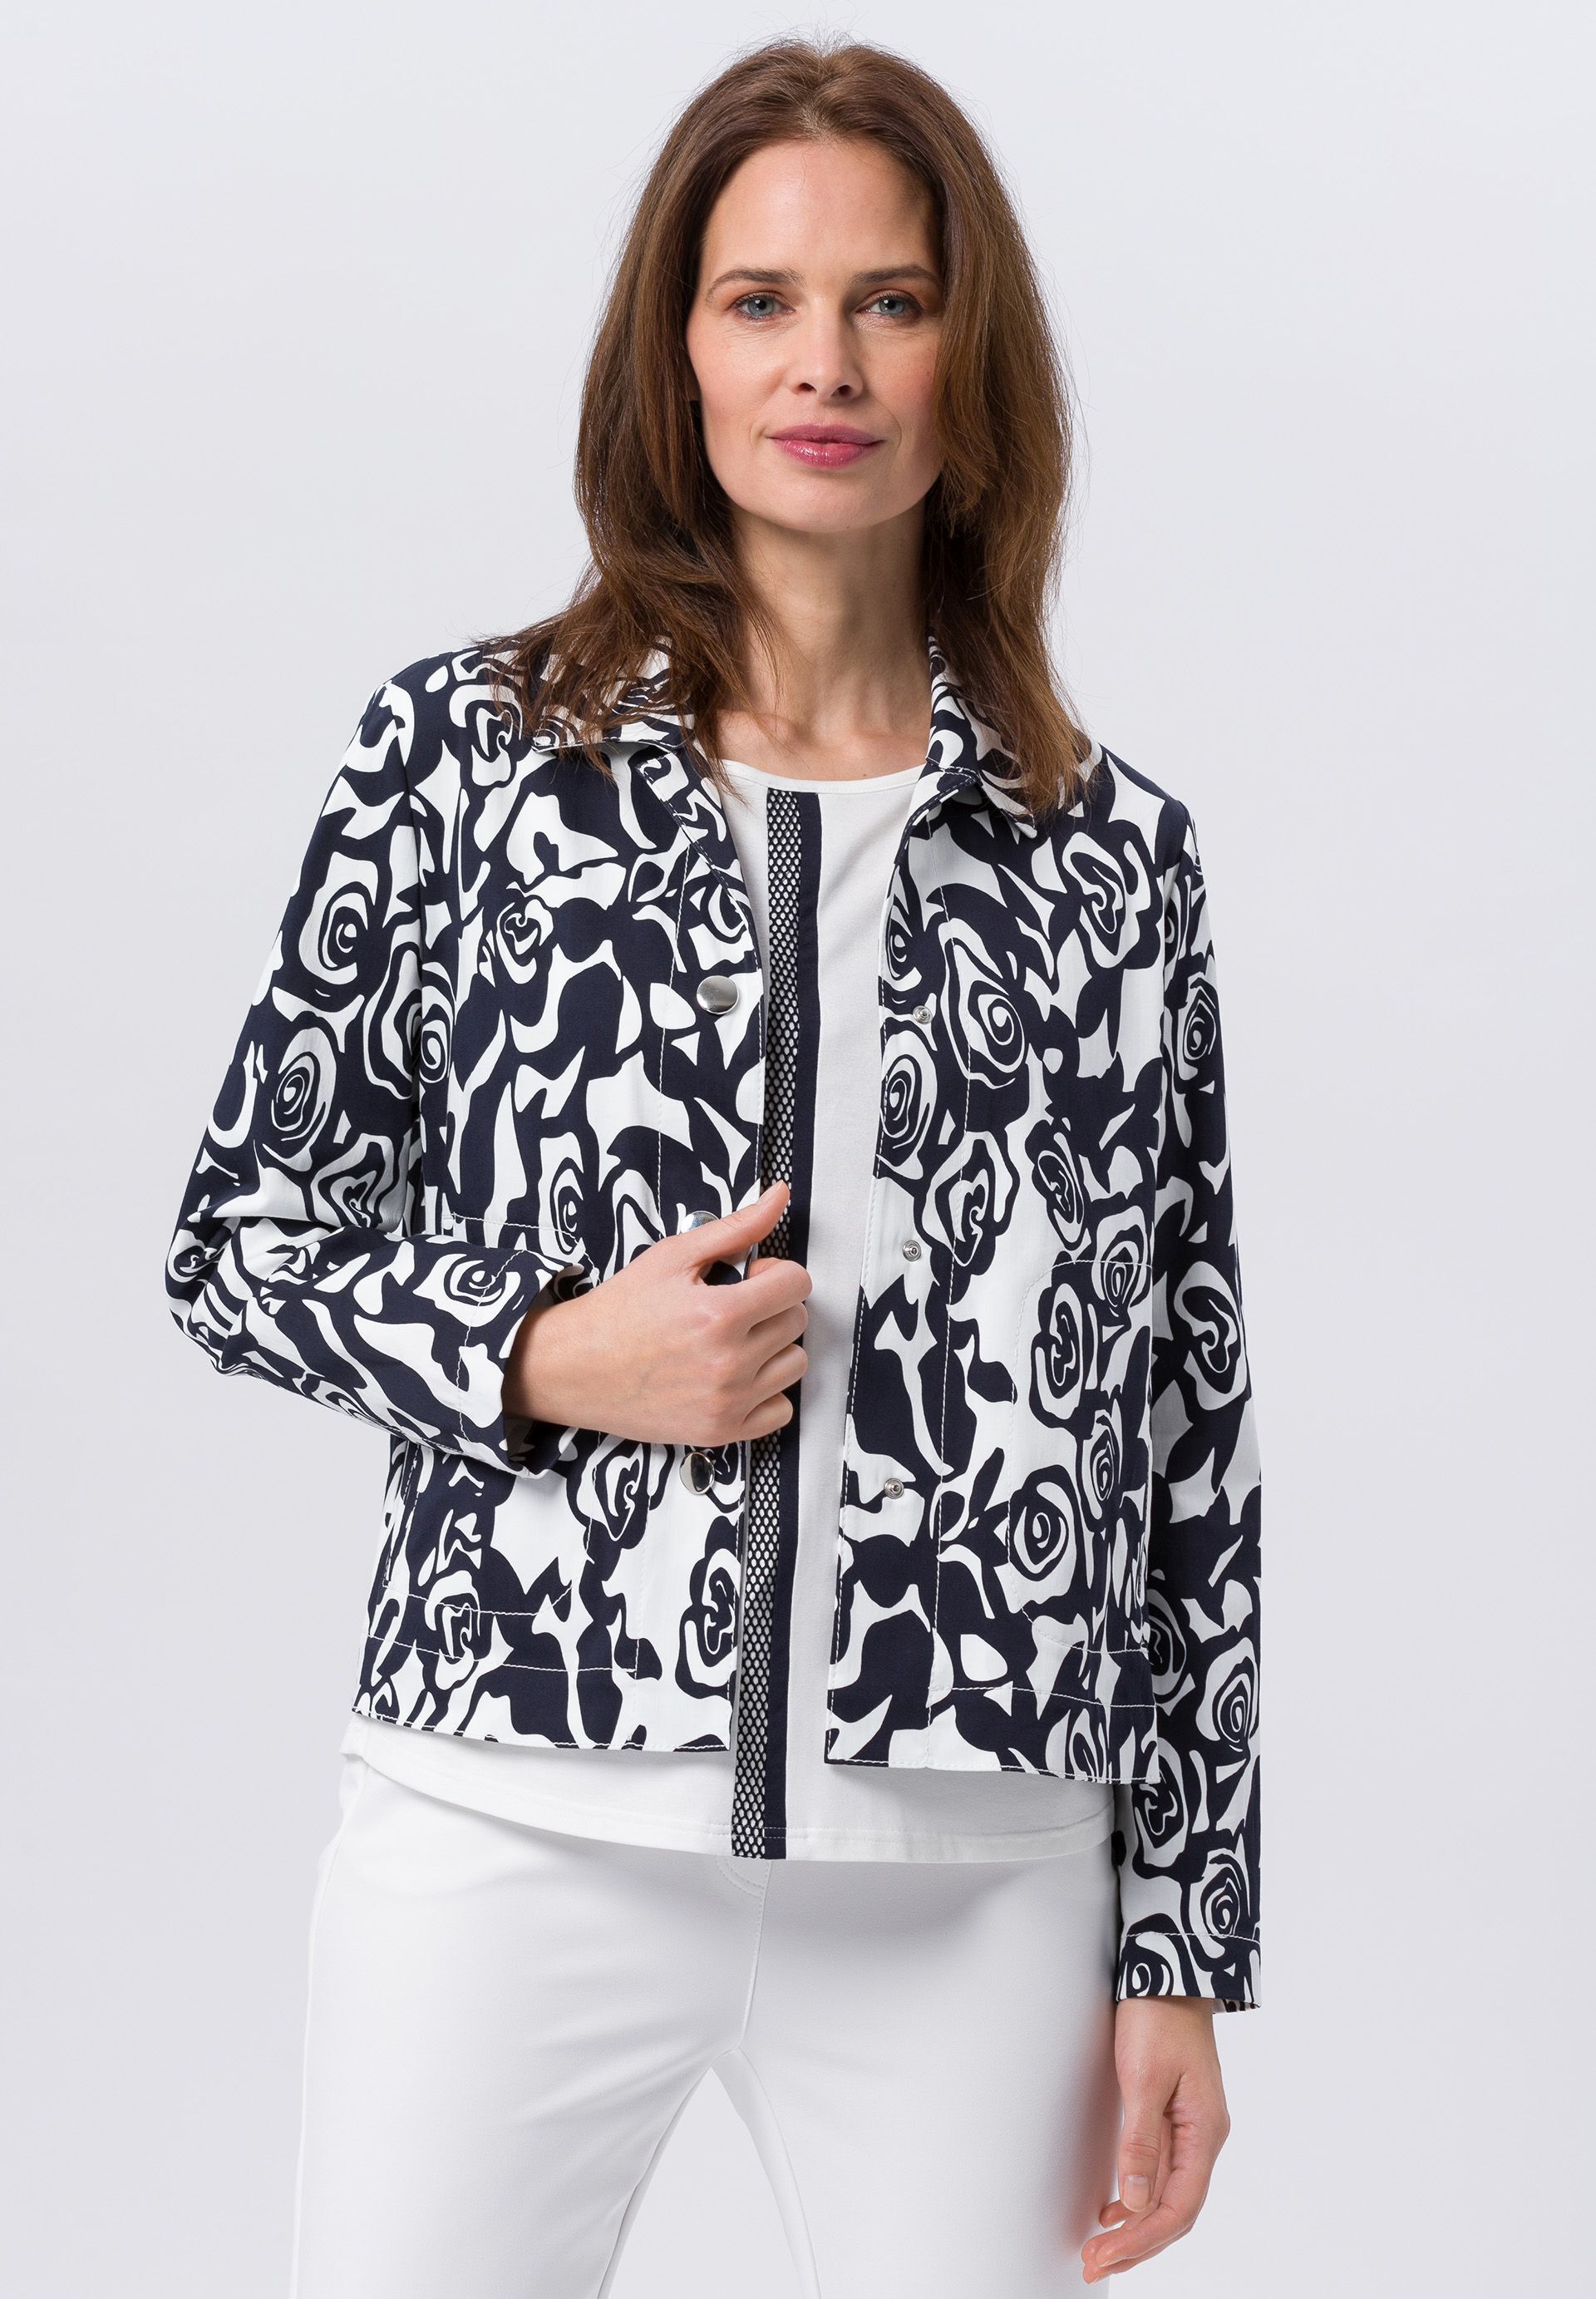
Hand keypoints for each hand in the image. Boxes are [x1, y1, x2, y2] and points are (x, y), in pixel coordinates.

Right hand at [501, 1182, 809, 1446]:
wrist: (573, 1368)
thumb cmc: (619, 1310)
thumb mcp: (672, 1256)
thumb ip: (734, 1228)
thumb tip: (780, 1196)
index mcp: (721, 1314)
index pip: (797, 1284)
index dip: (776, 1273)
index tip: (750, 1278)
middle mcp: (729, 1363)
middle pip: (796, 1322)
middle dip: (771, 1307)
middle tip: (731, 1308)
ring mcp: (727, 1402)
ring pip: (794, 1364)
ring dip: (772, 1348)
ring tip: (733, 1342)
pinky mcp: (720, 1432)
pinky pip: (781, 1410)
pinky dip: (766, 1393)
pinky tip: (735, 1378)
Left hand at [1081, 1998, 1229, 2282]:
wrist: (1168, 1969)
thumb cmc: (1157, 2016)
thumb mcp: (1143, 2078)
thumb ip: (1141, 2142)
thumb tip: (1136, 2201)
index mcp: (1204, 2131)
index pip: (1178, 2207)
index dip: (1142, 2239)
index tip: (1105, 2255)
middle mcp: (1203, 2136)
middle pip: (1176, 2210)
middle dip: (1137, 2244)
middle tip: (1095, 2264)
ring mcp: (1191, 2127)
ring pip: (1168, 2195)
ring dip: (1136, 2227)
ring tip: (1101, 2250)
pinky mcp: (1175, 2115)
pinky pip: (1162, 2171)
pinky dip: (1139, 2198)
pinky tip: (1116, 2210)